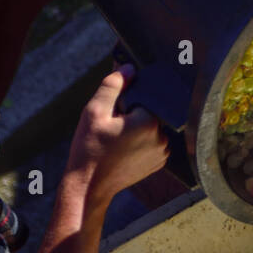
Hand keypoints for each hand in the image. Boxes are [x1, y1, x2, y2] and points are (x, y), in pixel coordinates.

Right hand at [67, 66, 168, 212]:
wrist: (89, 185)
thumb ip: (113, 85)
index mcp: (149, 121)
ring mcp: (163, 152)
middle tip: (113, 126)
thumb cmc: (89, 148)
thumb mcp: (94, 111)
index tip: (115, 110)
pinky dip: (141, 141)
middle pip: (150, 111)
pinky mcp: (159, 162)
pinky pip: (153, 142)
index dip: (128, 100)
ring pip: (152, 127)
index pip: (145, 96)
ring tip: (117, 139)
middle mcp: (162, 136)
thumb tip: (129, 67)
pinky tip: (123, 148)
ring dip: (138, 127)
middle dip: (133, 113)